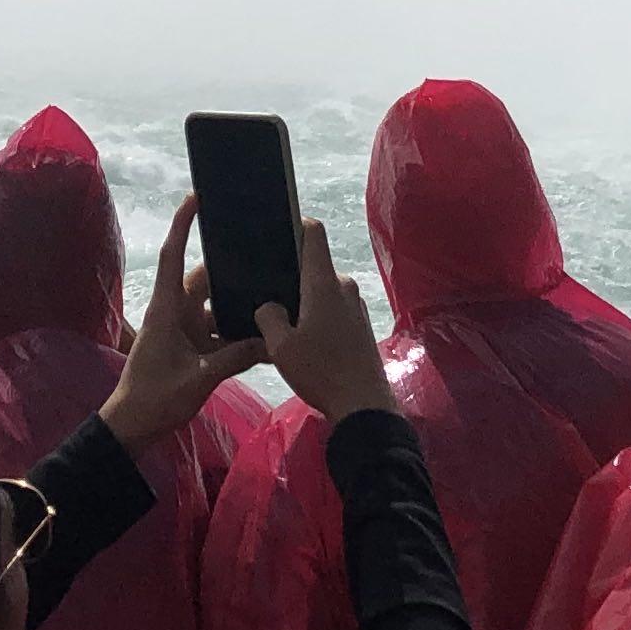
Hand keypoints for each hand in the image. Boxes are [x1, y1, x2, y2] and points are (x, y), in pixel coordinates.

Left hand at [99, 198, 266, 449]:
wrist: (132, 429)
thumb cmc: (155, 398)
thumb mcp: (198, 379)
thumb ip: (235, 358)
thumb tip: (270, 340)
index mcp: (166, 309)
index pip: (173, 256)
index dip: (182, 225)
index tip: (196, 197)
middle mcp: (175, 313)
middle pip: (204, 280)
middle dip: (229, 268)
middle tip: (264, 255)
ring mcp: (183, 331)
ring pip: (214, 306)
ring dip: (236, 304)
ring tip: (271, 293)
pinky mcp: (191, 350)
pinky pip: (218, 332)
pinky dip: (236, 331)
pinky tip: (264, 334)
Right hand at [255, 219, 396, 426]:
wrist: (364, 405)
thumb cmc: (320, 371)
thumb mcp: (281, 347)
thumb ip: (269, 317)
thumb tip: (270, 306)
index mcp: (324, 283)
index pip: (314, 234)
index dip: (296, 224)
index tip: (276, 230)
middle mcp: (344, 287)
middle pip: (315, 266)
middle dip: (293, 275)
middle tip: (267, 290)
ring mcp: (356, 307)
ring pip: (324, 291)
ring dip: (307, 300)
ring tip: (284, 320)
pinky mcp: (361, 326)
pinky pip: (335, 309)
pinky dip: (320, 316)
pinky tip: (307, 339)